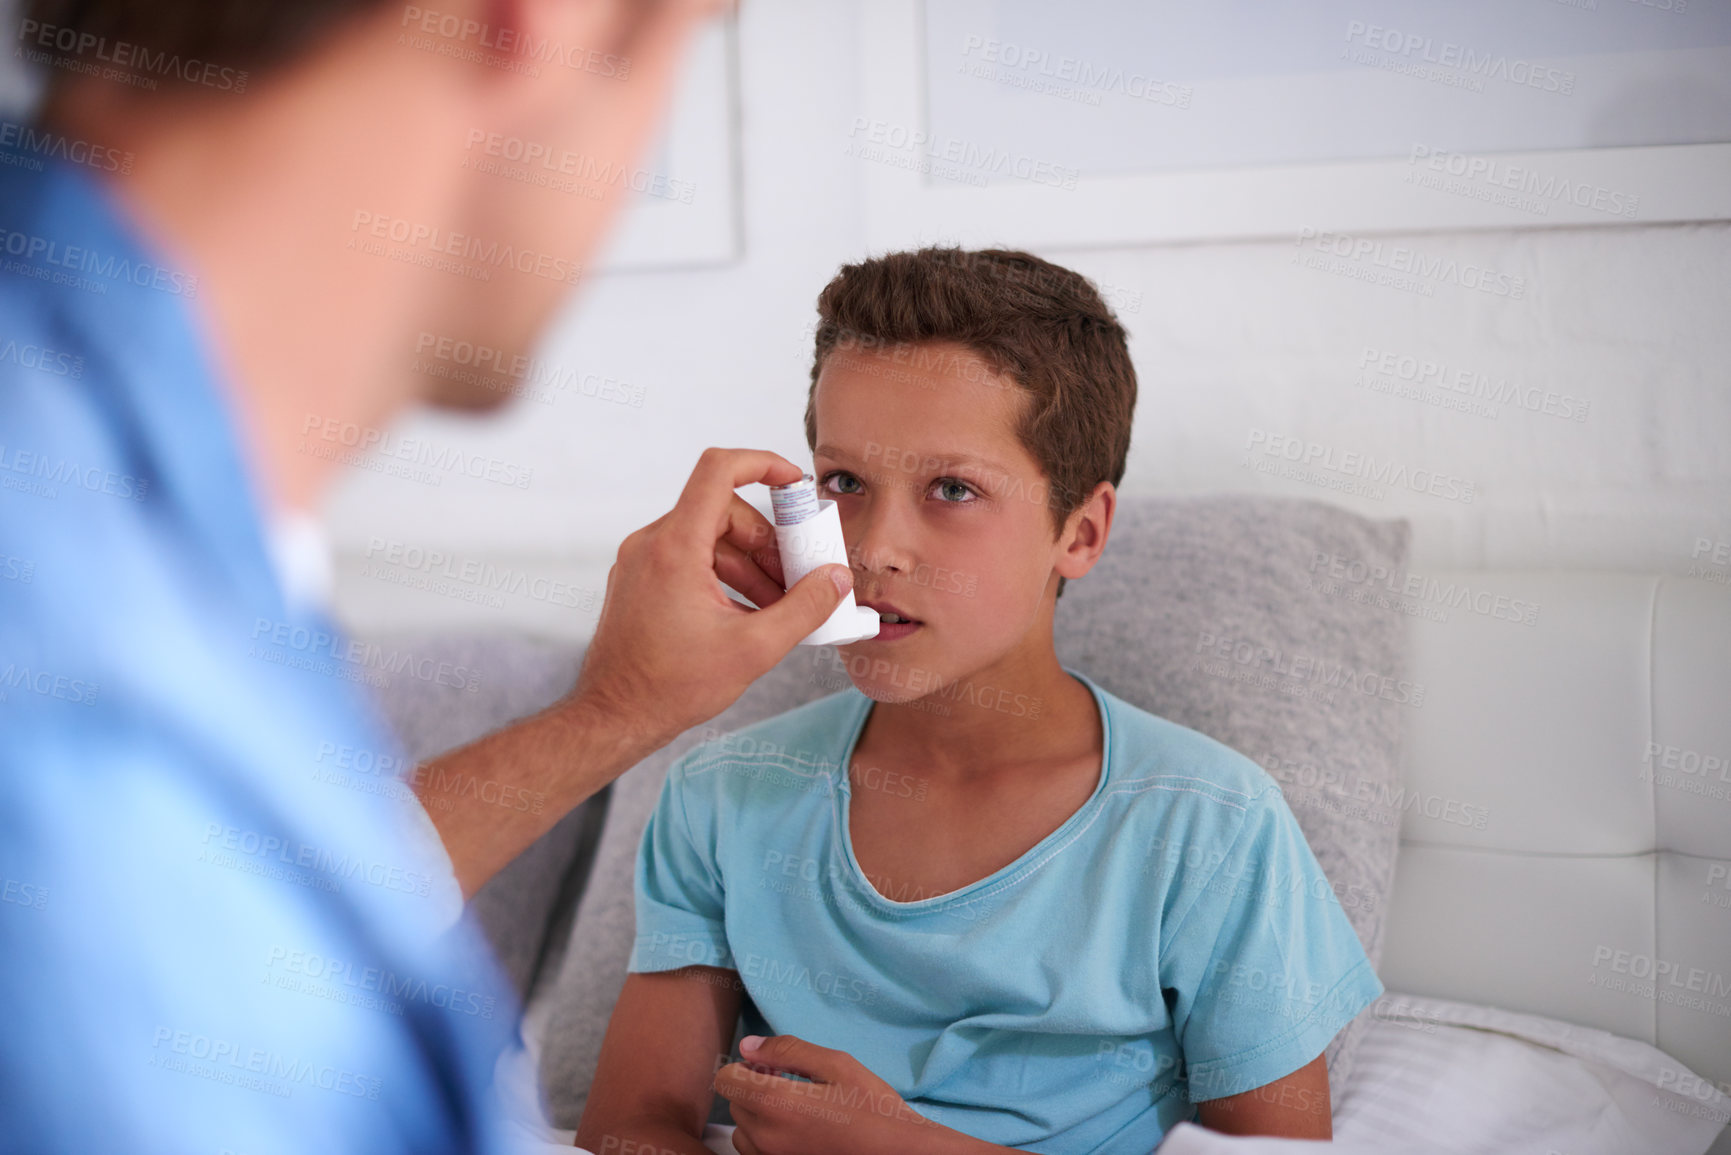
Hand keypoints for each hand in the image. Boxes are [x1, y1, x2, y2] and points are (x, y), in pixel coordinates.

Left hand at [571, 448, 852, 754]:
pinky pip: (690, 559)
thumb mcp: (753, 648)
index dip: (762, 464)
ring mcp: (642, 562)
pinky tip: (747, 613)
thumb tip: (836, 580)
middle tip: (796, 578)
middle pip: (723, 512)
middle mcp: (652, 544)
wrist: (614, 717)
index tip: (793, 482)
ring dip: (748, 564)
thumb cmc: (669, 687)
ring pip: (708, 538)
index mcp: (675, 547)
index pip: (718, 471)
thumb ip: (804, 608)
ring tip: (777, 605)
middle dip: (767, 542)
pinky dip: (723, 576)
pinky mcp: (640, 581)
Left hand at [716, 1035, 969, 1154]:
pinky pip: (756, 1153)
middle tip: (789, 1084)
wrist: (896, 1153)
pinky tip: (796, 1132)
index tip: (772, 1066)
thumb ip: (787, 1050)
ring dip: (757, 1117)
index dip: (745, 1066)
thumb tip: (748, 1046)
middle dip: (753, 1088)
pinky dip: (766, 1139)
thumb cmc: (871, 1106)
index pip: (726, 1080)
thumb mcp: (836, 1065)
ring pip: (742, 1132)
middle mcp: (765, 1136)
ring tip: (793, 1111)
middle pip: (735, 1103)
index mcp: (775, 1103)